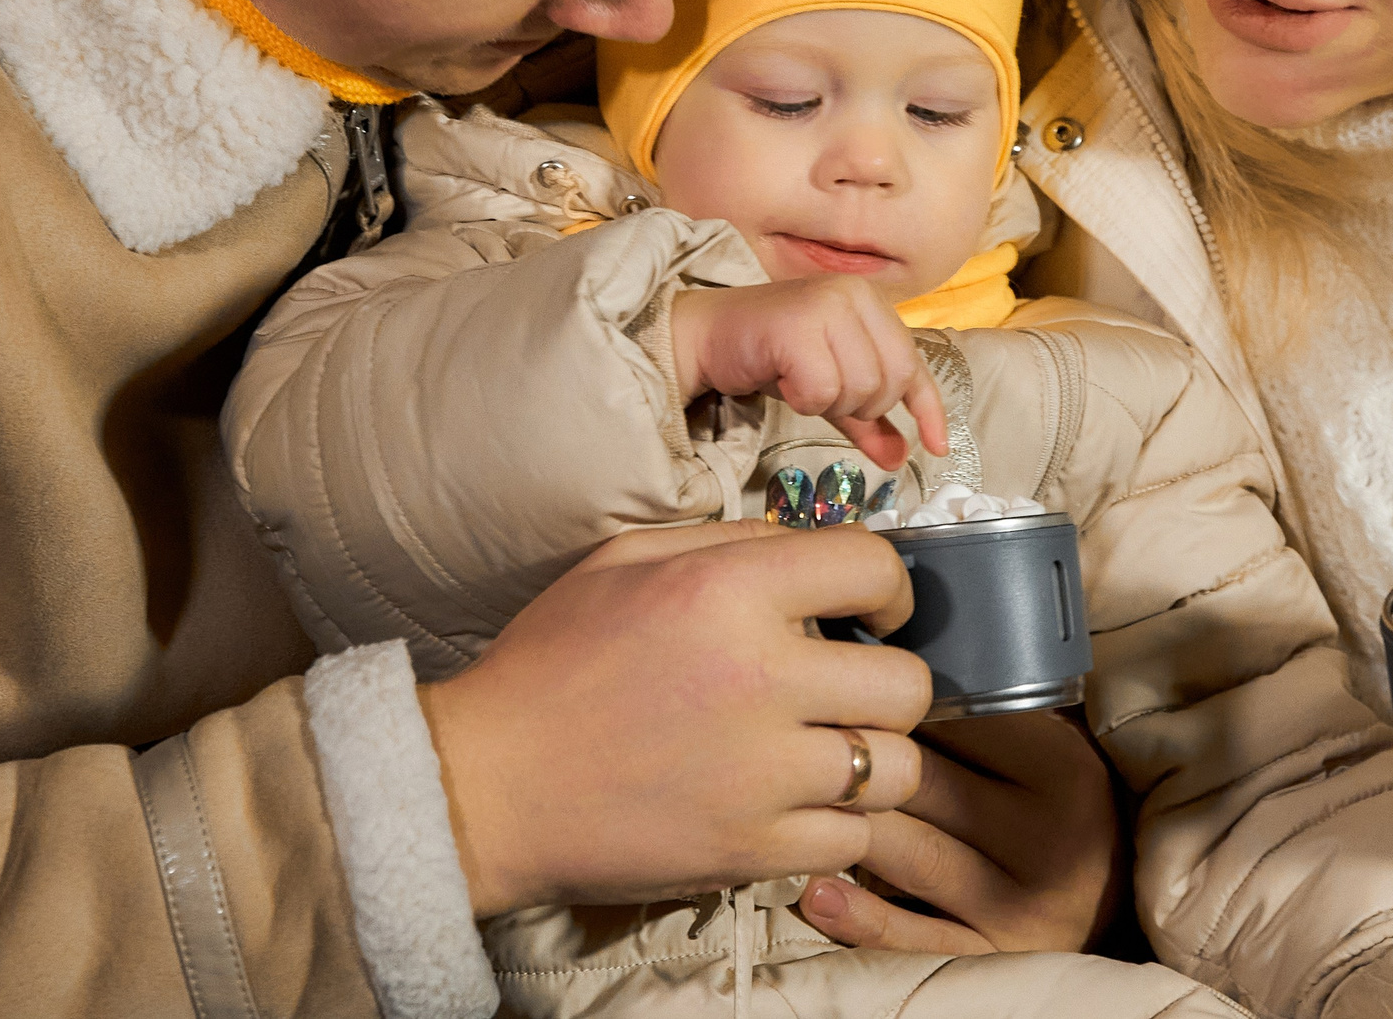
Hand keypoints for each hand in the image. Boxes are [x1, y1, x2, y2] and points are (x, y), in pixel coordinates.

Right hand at [417, 520, 932, 916]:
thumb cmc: (549, 668)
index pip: (873, 567)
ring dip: (874, 757)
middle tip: (853, 687)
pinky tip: (799, 801)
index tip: (875, 610)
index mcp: (727, 592)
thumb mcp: (625, 561)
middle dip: (890, 680)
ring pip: (897, 768)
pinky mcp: (751, 850)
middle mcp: (759, 678)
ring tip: (832, 750)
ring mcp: (761, 774)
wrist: (483, 786)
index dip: (889, 588)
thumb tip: (810, 541)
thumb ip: (729, 541)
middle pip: (908, 682)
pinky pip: (854, 838)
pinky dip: (839, 823)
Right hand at [670, 278, 948, 470]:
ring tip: (799, 382)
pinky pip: (824, 390)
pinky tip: (783, 380)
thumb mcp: (828, 385)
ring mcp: (828, 305)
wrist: (704, 337)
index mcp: (871, 302)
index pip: (915, 365)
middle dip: (861, 407)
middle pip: (892, 382)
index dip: (929, 410)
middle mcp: (856, 295)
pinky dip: (804, 400)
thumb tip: (900, 455)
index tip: (937, 447)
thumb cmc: (768, 354)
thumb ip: (867, 420)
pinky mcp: (798, 324)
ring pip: (861, 389)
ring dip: (829, 404)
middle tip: (822, 395)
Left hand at [797, 708, 1123, 955]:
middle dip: (861, 756)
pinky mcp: (989, 956)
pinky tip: (814, 890)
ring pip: (907, 852)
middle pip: (924, 783)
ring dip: (846, 823)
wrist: (1113, 906)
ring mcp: (1018, 904)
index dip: (899, 700)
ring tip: (794, 797)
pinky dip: (858, 916)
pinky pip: (912, 936)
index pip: (965, 722)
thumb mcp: (1059, 749)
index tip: (852, 682)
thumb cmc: (1066, 807)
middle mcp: (1047, 839)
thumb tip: (901, 657)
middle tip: (801, 731)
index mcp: (1067, 772)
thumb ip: (1002, 710)